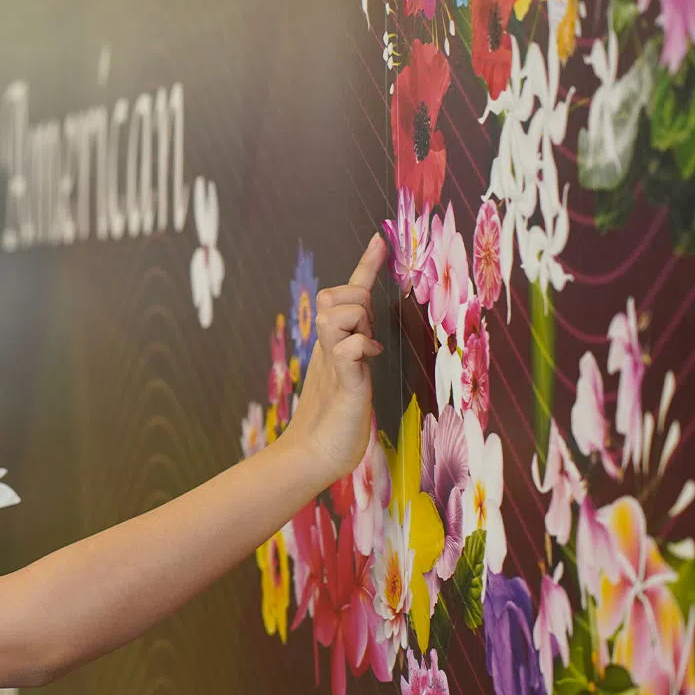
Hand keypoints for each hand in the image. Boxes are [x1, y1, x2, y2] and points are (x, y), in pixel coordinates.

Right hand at [283, 235, 385, 486]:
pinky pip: (348, 346)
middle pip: (336, 294)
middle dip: (358, 300)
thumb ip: (351, 353)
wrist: (313, 455)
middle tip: (366, 333)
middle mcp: (329, 346)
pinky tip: (367, 360)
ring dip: (357, 323)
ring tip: (363, 350)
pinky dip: (360, 346)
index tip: (380, 238)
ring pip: (339, 313)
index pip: (348, 295)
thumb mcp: (348, 378)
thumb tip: (363, 336)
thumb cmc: (336, 423)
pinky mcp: (342, 381)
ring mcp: (332, 361)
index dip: (365, 265)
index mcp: (333, 343)